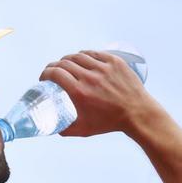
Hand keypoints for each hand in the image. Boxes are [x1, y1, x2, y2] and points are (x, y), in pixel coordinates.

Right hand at [39, 50, 158, 136]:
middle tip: (54, 72)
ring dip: (68, 59)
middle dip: (54, 66)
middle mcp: (90, 77)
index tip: (44, 78)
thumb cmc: (111, 122)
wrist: (137, 113)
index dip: (45, 73)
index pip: (55, 73)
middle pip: (64, 63)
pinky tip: (81, 59)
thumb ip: (66, 129)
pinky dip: (84, 55)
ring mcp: (103, 67)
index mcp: (79, 92)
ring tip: (66, 65)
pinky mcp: (114, 61)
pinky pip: (93, 53)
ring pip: (78, 56)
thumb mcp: (84, 129)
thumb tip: (54, 128)